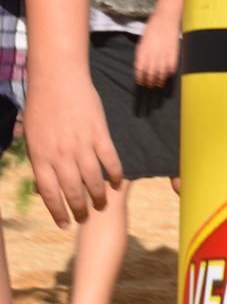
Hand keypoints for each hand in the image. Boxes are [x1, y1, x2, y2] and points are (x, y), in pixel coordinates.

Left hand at [23, 75, 122, 227]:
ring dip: (99, 195)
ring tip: (102, 204)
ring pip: (93, 179)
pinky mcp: (99, 133)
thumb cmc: (41, 107)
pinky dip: (115, 174)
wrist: (57, 79)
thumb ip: (39, 163)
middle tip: (86, 218)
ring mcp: (81, 144)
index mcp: (41, 156)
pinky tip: (116, 183)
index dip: (58, 212)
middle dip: (80, 209)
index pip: (50, 193)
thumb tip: (42, 189)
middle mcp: (61, 154)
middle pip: (73, 190)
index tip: (65, 224)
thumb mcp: (32, 138)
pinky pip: (110, 160)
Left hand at [134, 12, 179, 86]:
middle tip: (150, 86)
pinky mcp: (173, 53)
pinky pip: (171, 67)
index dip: (140, 78)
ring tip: (158, 83)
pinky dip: (169, 73)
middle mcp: (153, 55)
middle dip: (149, 82)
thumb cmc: (152, 29)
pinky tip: (168, 75)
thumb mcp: (142, 41)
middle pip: (150, 74)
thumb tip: (141, 67)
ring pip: (161, 73)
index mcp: (143, 51)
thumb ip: (141, 54)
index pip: (140, 70)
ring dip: (159, 80)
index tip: (140, 82)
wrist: (165, 18)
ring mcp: (164, 54)